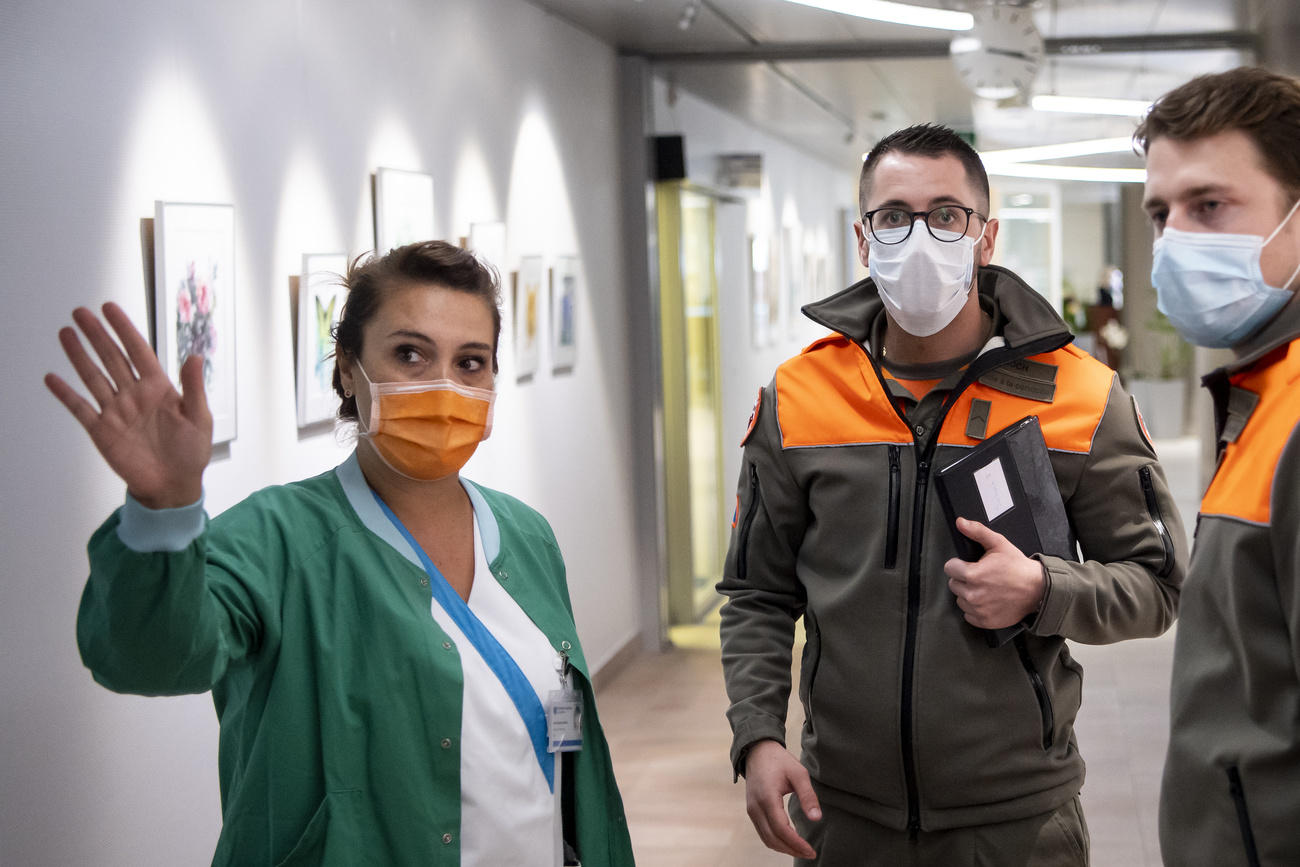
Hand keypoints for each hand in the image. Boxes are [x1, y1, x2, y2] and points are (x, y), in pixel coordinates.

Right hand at [45, 303, 211, 507]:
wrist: (174, 485)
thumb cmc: (190, 452)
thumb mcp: (199, 418)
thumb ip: (194, 387)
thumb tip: (196, 356)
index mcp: (159, 388)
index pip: (138, 351)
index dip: (124, 329)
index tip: (110, 308)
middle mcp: (134, 394)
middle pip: (112, 358)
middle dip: (97, 334)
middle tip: (80, 312)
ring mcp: (116, 411)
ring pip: (94, 376)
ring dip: (79, 355)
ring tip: (66, 333)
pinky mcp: (102, 430)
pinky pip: (80, 408)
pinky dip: (66, 394)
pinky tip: (52, 378)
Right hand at [743, 739, 819, 858]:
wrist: (757, 751)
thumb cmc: (779, 761)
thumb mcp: (798, 773)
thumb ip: (808, 796)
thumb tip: (817, 818)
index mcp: (767, 798)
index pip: (781, 829)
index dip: (797, 843)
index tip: (811, 850)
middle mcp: (756, 807)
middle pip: (773, 838)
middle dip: (792, 850)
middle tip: (810, 853)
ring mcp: (751, 810)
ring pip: (766, 839)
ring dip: (784, 848)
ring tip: (802, 850)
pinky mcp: (752, 811)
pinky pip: (763, 832)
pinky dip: (776, 841)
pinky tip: (790, 841)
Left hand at [944, 518, 1045, 629]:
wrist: (1038, 590)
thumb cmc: (1018, 567)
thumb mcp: (999, 544)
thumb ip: (977, 532)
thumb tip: (961, 523)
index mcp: (973, 575)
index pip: (949, 568)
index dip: (958, 565)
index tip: (968, 565)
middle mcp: (973, 594)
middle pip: (953, 584)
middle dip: (963, 579)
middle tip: (981, 577)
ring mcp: (978, 610)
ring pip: (960, 600)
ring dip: (968, 595)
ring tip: (985, 588)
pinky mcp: (984, 621)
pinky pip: (968, 615)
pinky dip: (975, 610)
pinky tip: (987, 601)